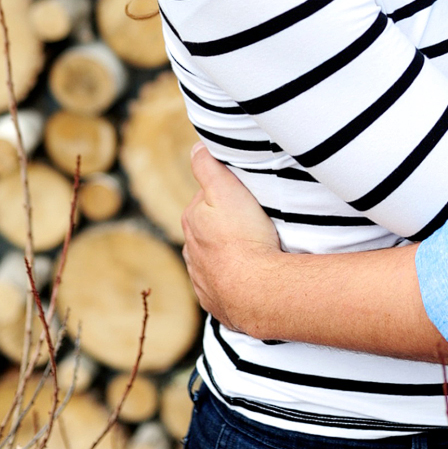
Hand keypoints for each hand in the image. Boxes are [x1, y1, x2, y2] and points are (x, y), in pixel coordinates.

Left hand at [181, 144, 281, 333]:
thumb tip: (196, 147)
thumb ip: (208, 165)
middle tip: (255, 223)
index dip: (228, 195)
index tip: (247, 197)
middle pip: (211, 229)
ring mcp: (202, 279)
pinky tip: (251, 276)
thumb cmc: (244, 237)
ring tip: (256, 250)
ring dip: (230, 254)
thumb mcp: (226, 189)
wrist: (256, 291)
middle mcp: (191, 250)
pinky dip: (235, 279)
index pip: (207, 199)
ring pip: (216, 258)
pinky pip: (224, 285)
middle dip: (228, 225)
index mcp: (191, 220)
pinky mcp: (216, 301)